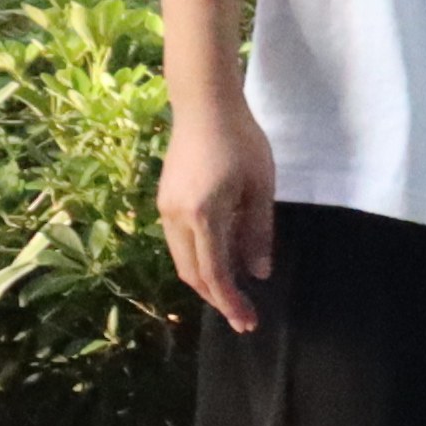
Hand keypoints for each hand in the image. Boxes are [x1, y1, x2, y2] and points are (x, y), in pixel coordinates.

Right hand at [156, 98, 275, 334]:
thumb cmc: (241, 140)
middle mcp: (176, 217)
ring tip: (233, 296)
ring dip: (206, 282)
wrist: (204, 104)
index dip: (231, 302)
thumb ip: (259, 233)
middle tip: (243, 318)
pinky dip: (197, 261)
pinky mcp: (164, 201)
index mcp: (203, 215)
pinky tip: (218, 265)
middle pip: (192, 274)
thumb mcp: (261, 188)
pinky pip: (179, 243)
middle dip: (217, 299)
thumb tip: (258, 274)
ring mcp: (165, 209)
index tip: (249, 321)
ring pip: (182, 260)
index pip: (215, 273)